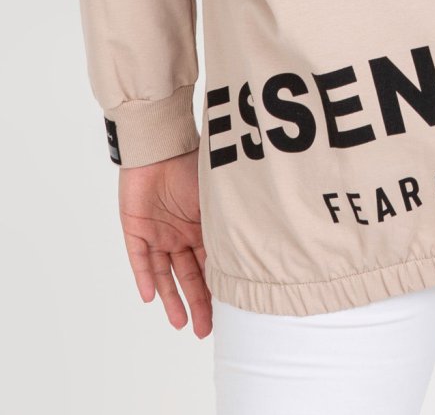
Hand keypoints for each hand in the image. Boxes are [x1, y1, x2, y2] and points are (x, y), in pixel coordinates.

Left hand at [118, 147, 211, 337]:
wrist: (160, 145)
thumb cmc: (194, 165)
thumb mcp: (216, 198)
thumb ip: (227, 223)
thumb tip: (257, 245)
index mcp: (203, 226)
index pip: (211, 264)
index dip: (218, 287)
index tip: (229, 310)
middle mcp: (181, 234)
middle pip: (190, 275)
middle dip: (199, 303)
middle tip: (205, 330)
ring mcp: (158, 233)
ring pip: (165, 273)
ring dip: (172, 298)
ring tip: (181, 323)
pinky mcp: (135, 229)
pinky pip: (139, 259)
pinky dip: (145, 278)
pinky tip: (151, 297)